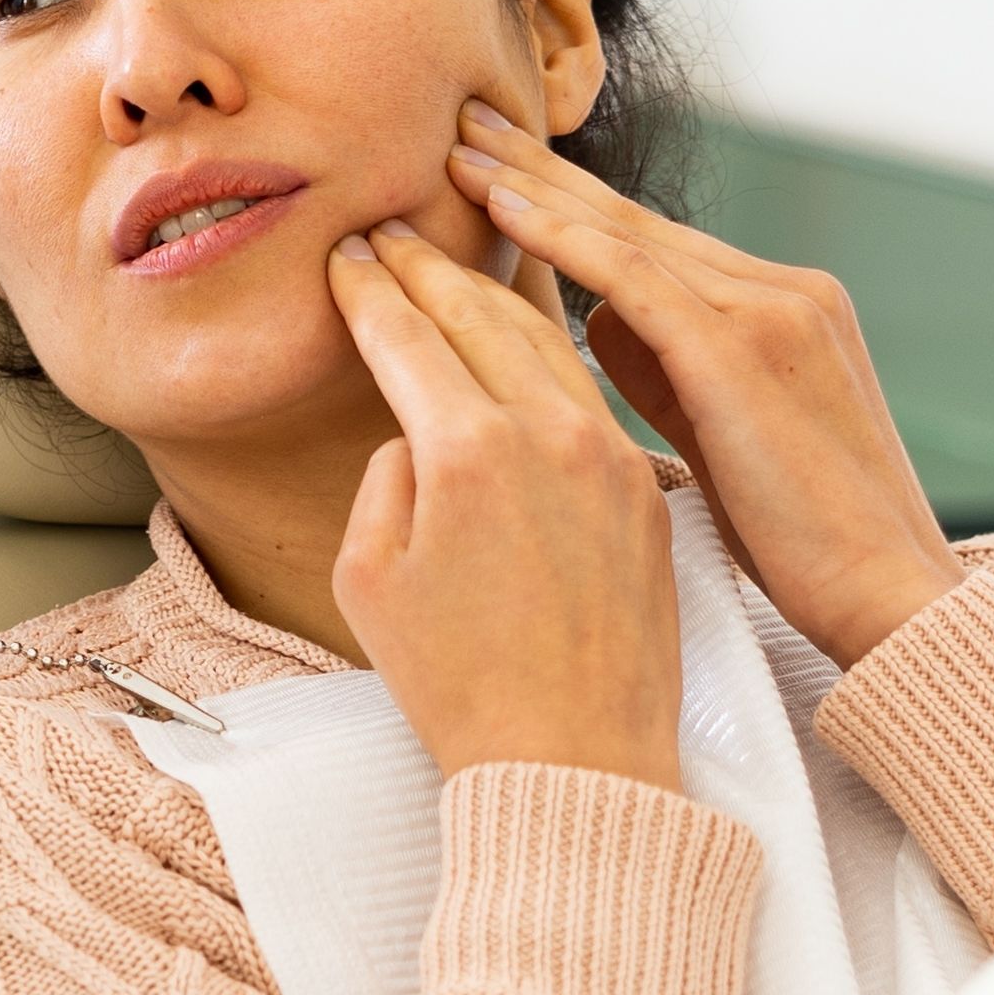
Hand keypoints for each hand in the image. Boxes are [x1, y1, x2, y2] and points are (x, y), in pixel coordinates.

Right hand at [324, 221, 685, 785]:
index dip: (369, 287)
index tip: (348, 254)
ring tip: (455, 264)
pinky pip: (592, 393)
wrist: (576, 762)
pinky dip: (551, 352)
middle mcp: (546, 433)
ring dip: (494, 292)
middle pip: (478, 314)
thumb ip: (385, 480)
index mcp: (465, 451)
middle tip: (389, 232)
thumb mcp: (370, 581)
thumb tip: (417, 432)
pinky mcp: (646, 489)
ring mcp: (608, 456)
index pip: (405, 334)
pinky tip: (532, 338)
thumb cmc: (460, 690)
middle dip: (425, 267)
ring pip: (546, 341)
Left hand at [443, 100, 961, 665]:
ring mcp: (771, 309)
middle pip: (635, 219)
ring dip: (534, 186)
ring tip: (459, 148)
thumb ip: (669, 371)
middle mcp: (783, 290)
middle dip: (543, 168)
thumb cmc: (804, 542)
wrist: (887, 594)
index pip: (655, 243)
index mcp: (784, 309)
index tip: (499, 168)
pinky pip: (633, 275)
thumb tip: (598, 325)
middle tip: (465, 120)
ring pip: (627, 231)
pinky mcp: (744, 347)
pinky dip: (562, 237)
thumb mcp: (727, 436)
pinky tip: (503, 210)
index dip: (571, 203)